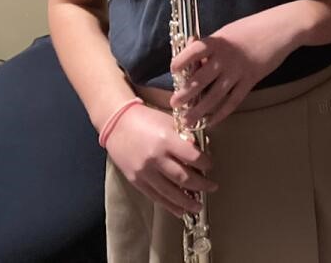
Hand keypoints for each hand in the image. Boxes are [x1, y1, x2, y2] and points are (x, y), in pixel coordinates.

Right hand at [103, 103, 215, 217]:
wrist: (117, 124)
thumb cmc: (147, 119)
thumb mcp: (170, 122)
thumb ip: (185, 138)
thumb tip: (201, 153)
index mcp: (166, 140)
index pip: (192, 157)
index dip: (205, 163)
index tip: (210, 166)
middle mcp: (155, 158)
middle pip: (183, 177)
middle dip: (201, 185)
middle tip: (212, 187)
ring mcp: (144, 172)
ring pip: (169, 192)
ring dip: (187, 202)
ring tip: (198, 207)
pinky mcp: (135, 181)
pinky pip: (155, 196)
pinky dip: (169, 205)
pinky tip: (180, 211)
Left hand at [170, 9, 294, 126]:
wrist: (282, 28)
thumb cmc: (254, 27)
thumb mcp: (228, 31)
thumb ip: (211, 44)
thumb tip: (191, 53)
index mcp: (218, 41)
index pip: (194, 52)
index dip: (181, 61)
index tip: (173, 71)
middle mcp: (226, 57)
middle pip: (201, 79)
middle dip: (185, 94)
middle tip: (174, 104)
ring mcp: (239, 70)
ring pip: (215, 95)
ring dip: (199, 109)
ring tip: (188, 120)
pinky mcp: (251, 80)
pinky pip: (234, 100)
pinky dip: (221, 113)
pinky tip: (212, 121)